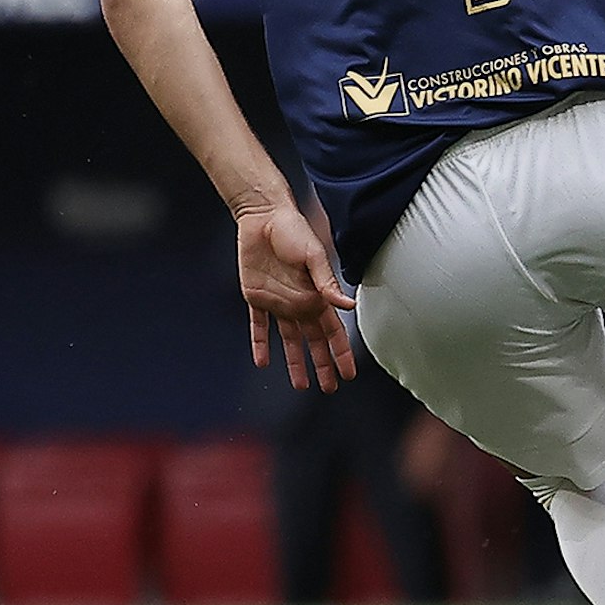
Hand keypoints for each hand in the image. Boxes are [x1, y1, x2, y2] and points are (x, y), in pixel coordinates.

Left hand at [234, 198, 355, 391]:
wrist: (263, 216)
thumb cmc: (294, 230)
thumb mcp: (314, 255)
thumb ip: (327, 281)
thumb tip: (347, 305)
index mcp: (317, 295)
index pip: (332, 331)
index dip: (340, 353)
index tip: (348, 375)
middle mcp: (299, 302)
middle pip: (313, 341)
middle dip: (322, 364)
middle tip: (328, 388)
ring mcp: (277, 301)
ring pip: (289, 339)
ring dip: (295, 361)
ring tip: (301, 384)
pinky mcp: (255, 296)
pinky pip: (258, 325)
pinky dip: (260, 343)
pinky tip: (262, 362)